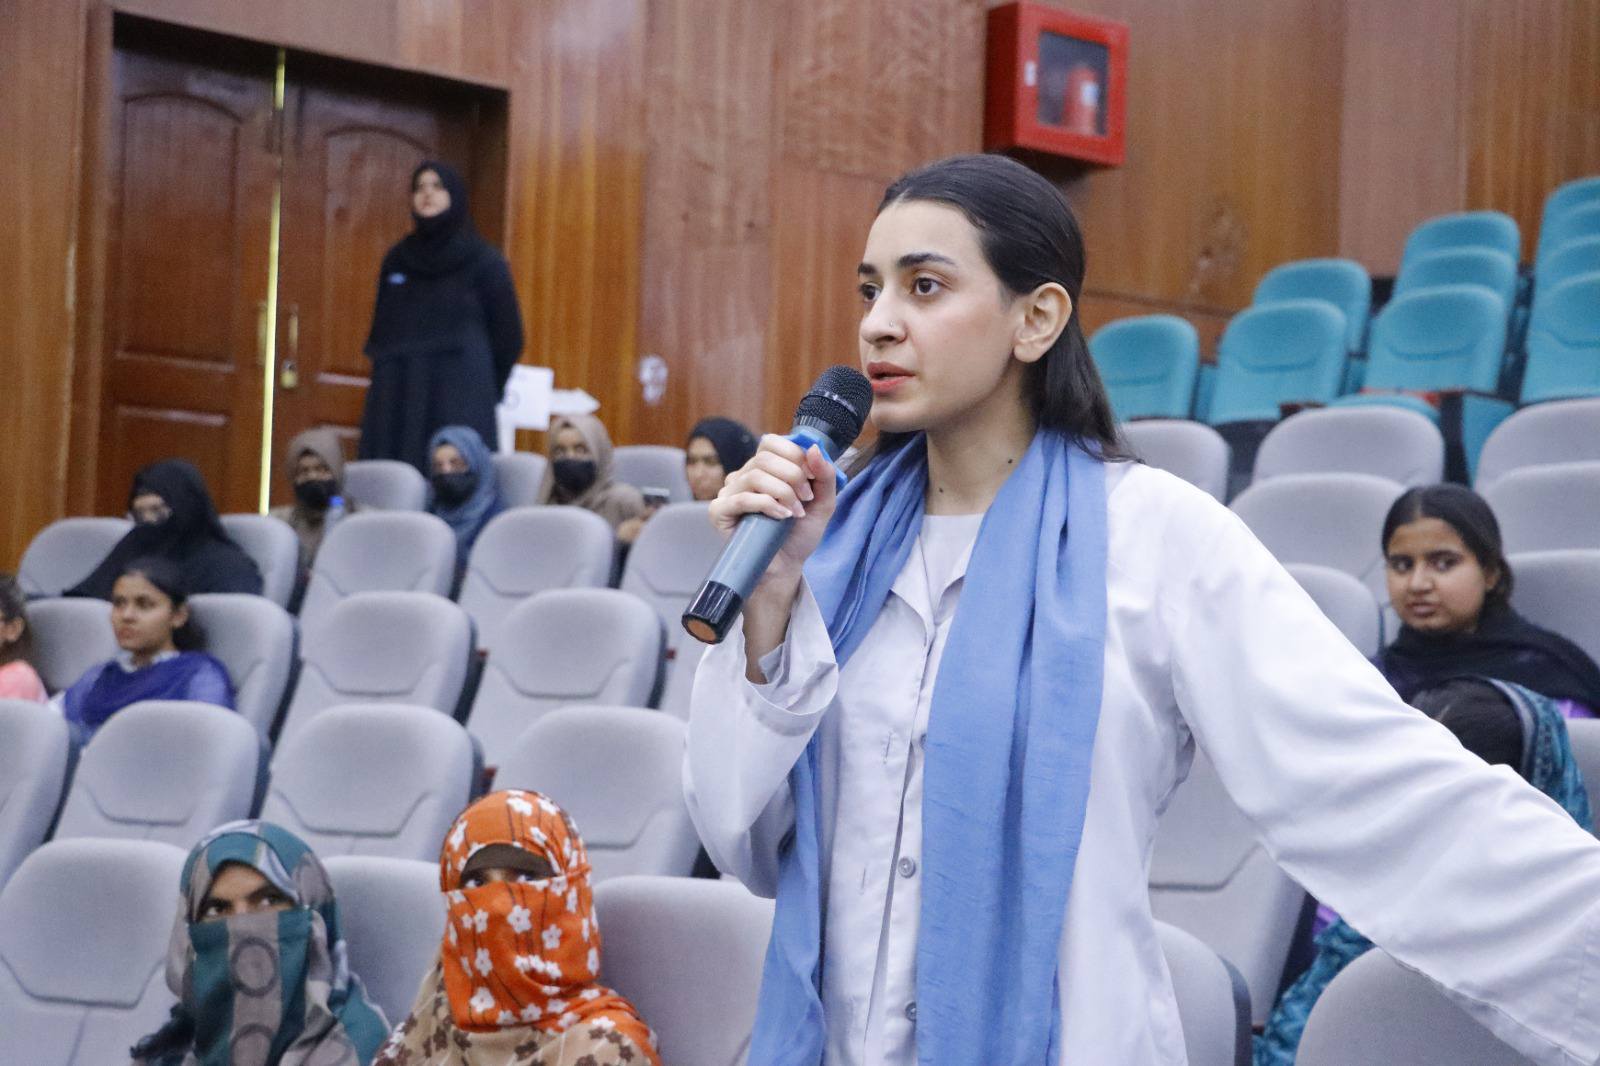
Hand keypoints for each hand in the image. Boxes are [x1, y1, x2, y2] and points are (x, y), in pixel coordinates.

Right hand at [710, 435, 838, 584]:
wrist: (786, 566)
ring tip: (794, 512)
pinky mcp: (719, 512)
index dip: (794, 454)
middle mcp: (744, 476)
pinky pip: (741, 498)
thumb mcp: (823, 502)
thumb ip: (824, 475)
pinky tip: (781, 516)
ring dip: (782, 492)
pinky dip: (766, 504)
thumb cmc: (799, 533)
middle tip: (806, 499)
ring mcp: (729, 493)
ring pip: (754, 476)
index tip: (811, 477)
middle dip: (793, 476)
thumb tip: (814, 448)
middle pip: (764, 457)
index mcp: (764, 468)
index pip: (771, 443)